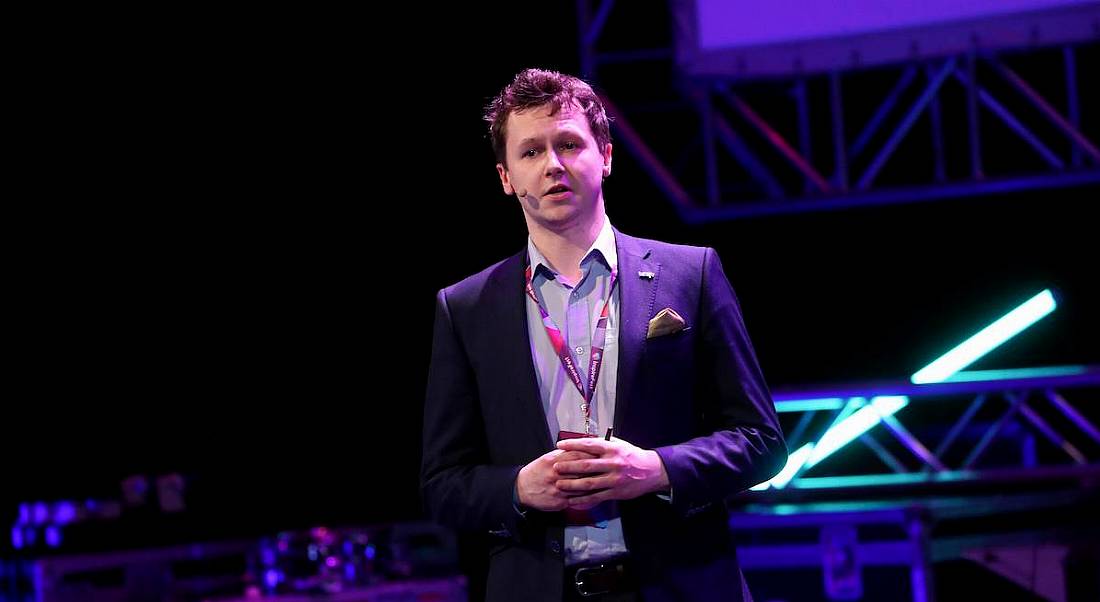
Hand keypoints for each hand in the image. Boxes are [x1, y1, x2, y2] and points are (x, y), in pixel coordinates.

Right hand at [516, 449, 597, 510]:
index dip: (591, 454)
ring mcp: (558, 489)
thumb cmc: (537, 472)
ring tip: (605, 481)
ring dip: (595, 485)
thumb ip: (564, 454)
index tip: (602, 453)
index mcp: (553, 461)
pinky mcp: (559, 501)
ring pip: (581, 487)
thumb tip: (582, 448)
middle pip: (581, 471)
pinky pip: (577, 500)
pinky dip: (588, 497)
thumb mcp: (548, 458)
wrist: (521, 488)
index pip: (576, 455)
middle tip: (608, 468)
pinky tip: (596, 494)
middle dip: (596, 470)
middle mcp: (556, 474)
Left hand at [553, 437, 669, 509]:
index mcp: (612, 449)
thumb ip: (602, 444)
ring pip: (589, 483)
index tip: (560, 444)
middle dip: (568, 466)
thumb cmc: (632, 456)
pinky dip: (583, 499)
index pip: (589, 445)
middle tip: (555, 467)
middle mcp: (613, 463)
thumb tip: (583, 442)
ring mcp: (614, 479)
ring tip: (559, 484)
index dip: (573, 444)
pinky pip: (596, 497)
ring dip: (572, 484)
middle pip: (586, 465)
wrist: (652, 471)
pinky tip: (572, 500)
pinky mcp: (616, 492)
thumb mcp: (619, 444)